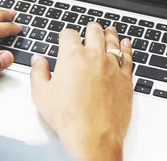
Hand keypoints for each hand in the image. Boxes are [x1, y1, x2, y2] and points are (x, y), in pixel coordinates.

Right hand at [30, 23, 132, 160]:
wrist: (93, 137)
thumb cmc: (68, 118)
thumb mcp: (41, 94)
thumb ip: (38, 72)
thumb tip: (38, 60)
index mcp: (72, 56)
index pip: (69, 34)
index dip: (65, 34)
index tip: (65, 37)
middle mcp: (93, 56)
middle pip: (94, 31)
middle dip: (90, 28)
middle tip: (90, 28)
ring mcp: (111, 66)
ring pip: (112, 41)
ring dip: (110, 33)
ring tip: (109, 30)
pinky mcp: (125, 78)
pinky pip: (128, 57)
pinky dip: (127, 48)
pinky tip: (126, 45)